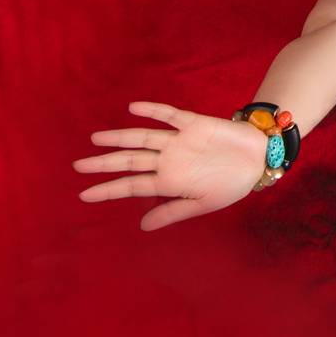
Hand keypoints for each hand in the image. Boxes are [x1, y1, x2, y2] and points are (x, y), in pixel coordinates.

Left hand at [72, 102, 269, 231]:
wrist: (258, 158)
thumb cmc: (232, 184)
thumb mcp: (203, 203)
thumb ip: (172, 211)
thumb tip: (142, 227)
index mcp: (169, 181)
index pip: (132, 185)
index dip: (108, 189)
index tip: (84, 194)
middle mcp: (169, 160)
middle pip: (130, 160)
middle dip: (104, 163)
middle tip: (77, 166)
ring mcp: (179, 141)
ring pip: (142, 138)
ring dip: (120, 137)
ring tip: (96, 138)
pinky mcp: (194, 123)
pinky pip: (169, 115)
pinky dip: (152, 111)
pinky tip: (133, 109)